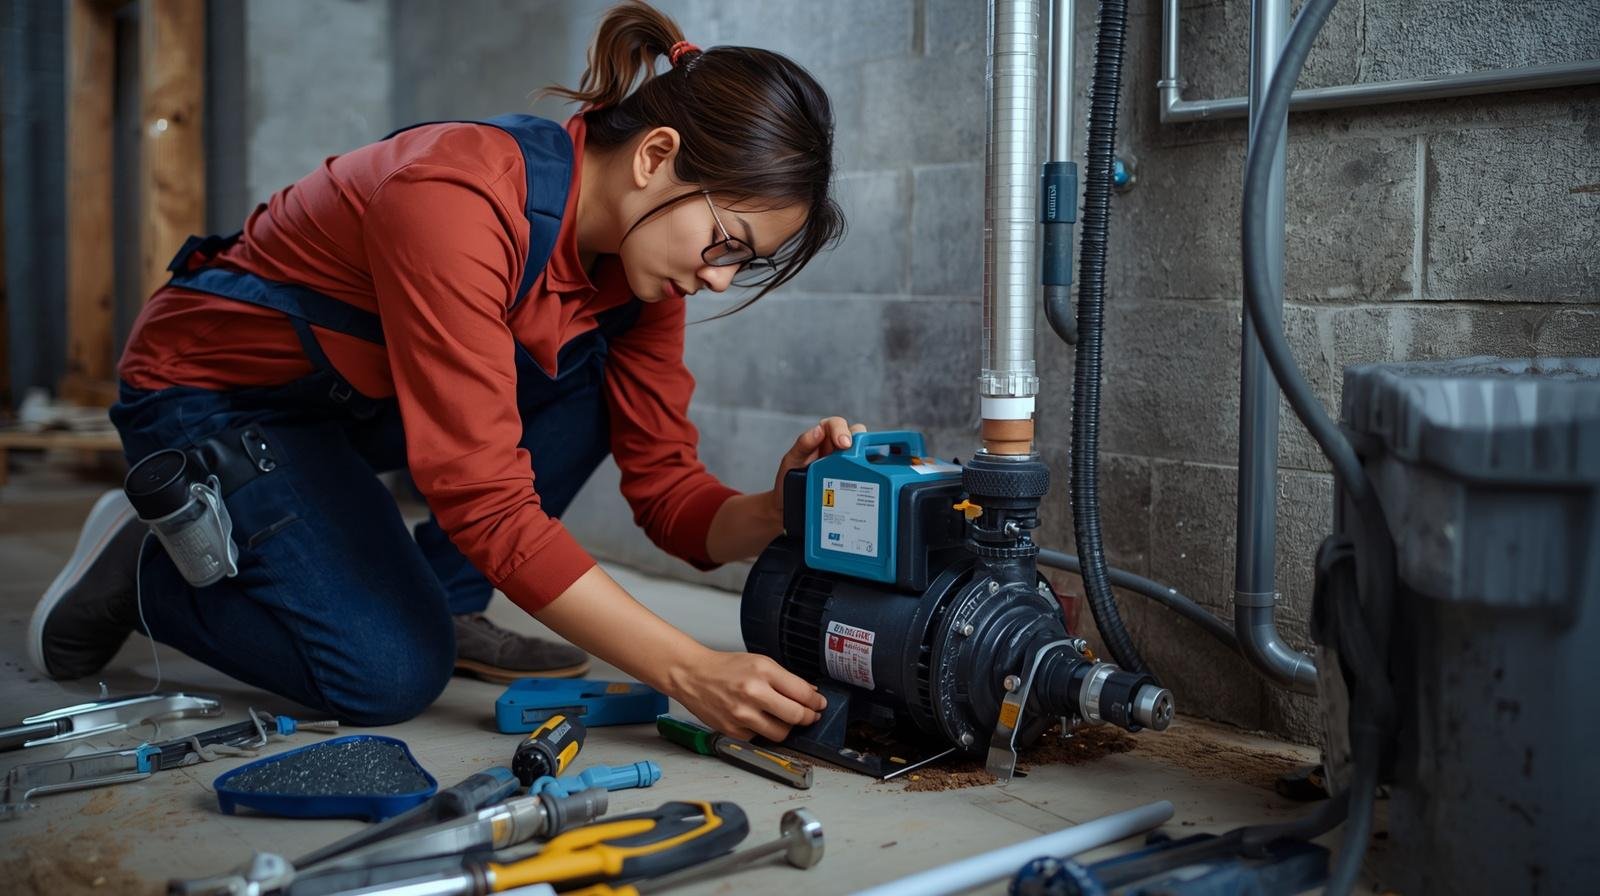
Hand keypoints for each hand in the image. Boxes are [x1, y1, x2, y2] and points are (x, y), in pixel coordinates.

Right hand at [672, 649, 827, 741]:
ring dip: (788, 728)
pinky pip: (760, 737)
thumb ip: (786, 679)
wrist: (693, 675)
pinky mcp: (733, 731)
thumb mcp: (760, 662)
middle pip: (796, 716)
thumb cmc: (725, 668)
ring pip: (781, 733)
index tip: (820, 704)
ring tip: (785, 719)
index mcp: (763, 672)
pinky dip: (764, 730)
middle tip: (811, 716)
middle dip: (809, 717)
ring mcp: (742, 715)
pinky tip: (759, 719)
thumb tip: (809, 694)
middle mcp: (753, 693)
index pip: (802, 693)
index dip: (816, 702)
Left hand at [771, 416, 867, 516]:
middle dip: (859, 441)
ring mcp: (845, 463)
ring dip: (867, 457)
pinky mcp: (852, 478)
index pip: (836, 424)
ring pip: (864, 452)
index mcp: (821, 438)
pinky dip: (871, 473)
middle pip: (856, 434)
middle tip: (854, 456)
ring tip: (864, 469)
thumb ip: (802, 444)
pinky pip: (866, 471)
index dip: (842, 430)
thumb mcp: (791, 462)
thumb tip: (818, 431)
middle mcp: (836, 448)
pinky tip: (869, 481)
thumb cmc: (788, 480)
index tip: (843, 443)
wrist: (788, 507)